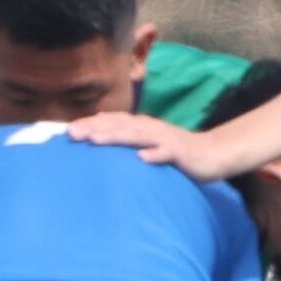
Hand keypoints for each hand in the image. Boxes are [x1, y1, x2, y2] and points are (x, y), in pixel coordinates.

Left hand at [63, 111, 208, 170]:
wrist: (213, 153)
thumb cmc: (177, 151)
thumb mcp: (150, 144)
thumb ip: (129, 140)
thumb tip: (102, 137)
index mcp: (143, 127)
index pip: (113, 122)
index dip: (91, 124)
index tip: (67, 129)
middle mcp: (151, 129)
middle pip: (119, 126)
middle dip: (95, 128)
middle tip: (71, 133)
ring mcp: (165, 140)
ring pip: (138, 136)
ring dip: (116, 137)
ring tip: (95, 140)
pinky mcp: (181, 153)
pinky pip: (166, 153)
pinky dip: (154, 155)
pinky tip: (141, 158)